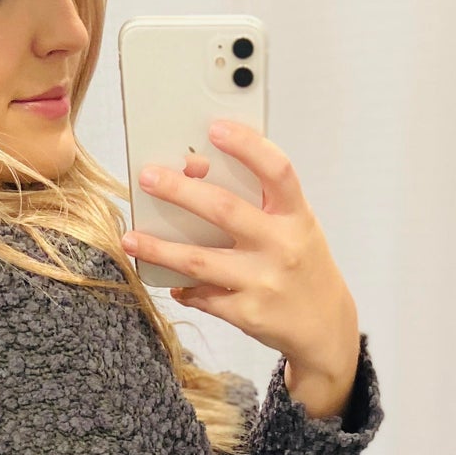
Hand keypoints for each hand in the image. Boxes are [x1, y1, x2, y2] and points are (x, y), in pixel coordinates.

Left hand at [120, 119, 361, 417]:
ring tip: (131, 238)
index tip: (215, 128)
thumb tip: (196, 173)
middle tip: (149, 177)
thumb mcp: (295, 227)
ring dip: (160, 249)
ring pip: (199, 261)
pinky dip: (184, 287)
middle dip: (181, 192)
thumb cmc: (302, 265)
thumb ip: (258, 202)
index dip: (247, 145)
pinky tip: (170, 280)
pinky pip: (203, 296)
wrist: (324, 326)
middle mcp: (282, 246)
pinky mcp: (248, 314)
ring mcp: (264, 282)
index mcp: (297, 216)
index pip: (276, 170)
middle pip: (224, 210)